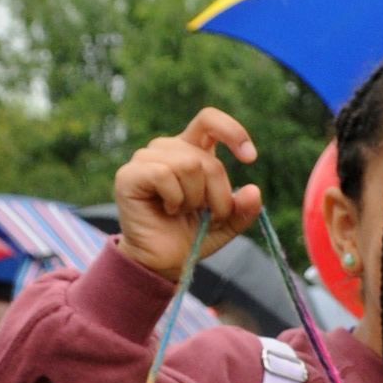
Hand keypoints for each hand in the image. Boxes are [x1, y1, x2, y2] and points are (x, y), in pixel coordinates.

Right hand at [114, 110, 262, 282]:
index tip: (250, 157)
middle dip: (217, 194)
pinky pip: (164, 174)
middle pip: (206, 159)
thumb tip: (254, 191)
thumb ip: (243, 208)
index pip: (209, 120)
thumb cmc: (190, 236)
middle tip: (206, 215)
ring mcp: (145, 159)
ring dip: (194, 198)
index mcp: (191, 151)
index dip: (232, 131)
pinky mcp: (129, 175)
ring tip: (181, 212)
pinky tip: (167, 210)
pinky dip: (174, 198)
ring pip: (188, 164)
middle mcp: (167, 149)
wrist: (161, 261)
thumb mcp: (226, 223)